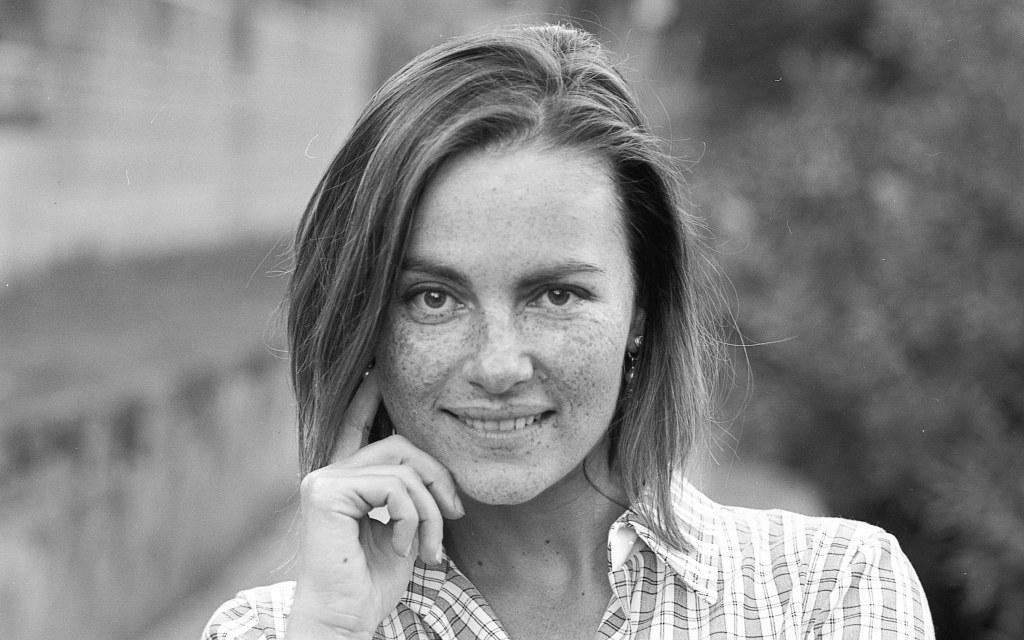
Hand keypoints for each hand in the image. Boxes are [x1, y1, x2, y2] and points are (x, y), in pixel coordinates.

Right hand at [287, 370, 463, 639]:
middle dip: (438, 477)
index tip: (379, 367)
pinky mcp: (326, 493)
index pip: (359, 424)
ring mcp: (323, 480)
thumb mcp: (401, 526)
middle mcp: (327, 472)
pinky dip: (414, 521)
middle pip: (401, 444)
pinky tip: (407, 550)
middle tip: (456, 515)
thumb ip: (407, 491)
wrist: (347, 620)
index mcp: (344, 479)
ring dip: (431, 511)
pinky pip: (395, 488)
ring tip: (432, 548)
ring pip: (403, 468)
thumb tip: (431, 464)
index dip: (369, 394)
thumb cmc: (373, 581)